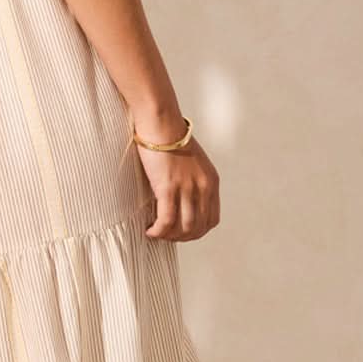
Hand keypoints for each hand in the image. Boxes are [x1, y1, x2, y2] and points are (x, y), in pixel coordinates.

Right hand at [133, 125, 220, 241]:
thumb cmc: (170, 139)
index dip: (197, 232)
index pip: (212, 219)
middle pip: (198, 227)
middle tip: (166, 236)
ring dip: (169, 236)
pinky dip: (158, 231)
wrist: (161, 123)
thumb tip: (181, 201)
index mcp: (212, 181)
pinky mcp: (168, 187)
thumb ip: (192, 182)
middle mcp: (203, 187)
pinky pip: (166, 220)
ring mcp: (187, 188)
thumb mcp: (192, 163)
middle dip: (182, 238)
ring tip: (157, 233)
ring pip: (183, 228)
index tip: (181, 232)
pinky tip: (150, 230)